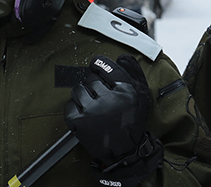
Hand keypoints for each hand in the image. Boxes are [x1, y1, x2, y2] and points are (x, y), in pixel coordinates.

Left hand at [64, 55, 161, 183]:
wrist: (125, 152)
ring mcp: (92, 111)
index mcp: (126, 91)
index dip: (99, 63)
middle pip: (91, 79)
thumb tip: (122, 57)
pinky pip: (70, 105)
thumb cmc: (132, 122)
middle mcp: (109, 99)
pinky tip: (85, 115)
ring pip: (78, 90)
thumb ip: (133, 74)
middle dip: (93, 86)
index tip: (95, 64)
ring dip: (83, 96)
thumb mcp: (140, 96)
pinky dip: (75, 109)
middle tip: (100, 98)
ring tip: (92, 107)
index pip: (108, 67)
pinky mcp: (79, 122)